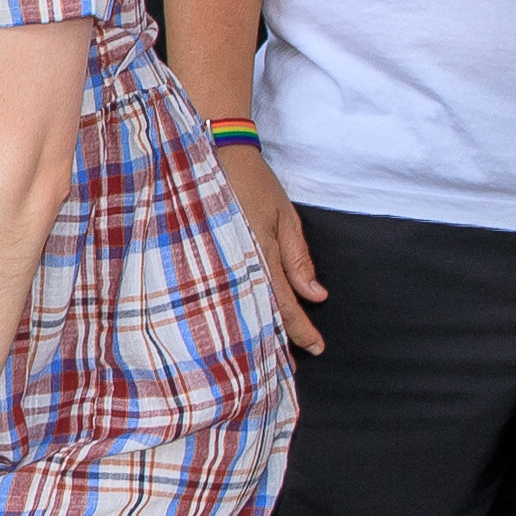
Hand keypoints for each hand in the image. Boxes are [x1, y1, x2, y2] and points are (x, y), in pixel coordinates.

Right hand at [221, 147, 326, 355]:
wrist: (211, 150)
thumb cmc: (253, 181)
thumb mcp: (285, 216)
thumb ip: (299, 259)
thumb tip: (318, 297)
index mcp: (261, 253)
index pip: (284, 304)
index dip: (301, 329)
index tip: (318, 347)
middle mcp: (236, 263)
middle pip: (259, 313)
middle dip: (277, 338)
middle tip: (293, 364)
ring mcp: (214, 262)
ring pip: (237, 307)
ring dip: (252, 330)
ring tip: (264, 354)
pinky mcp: (198, 258)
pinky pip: (218, 292)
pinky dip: (231, 309)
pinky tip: (235, 324)